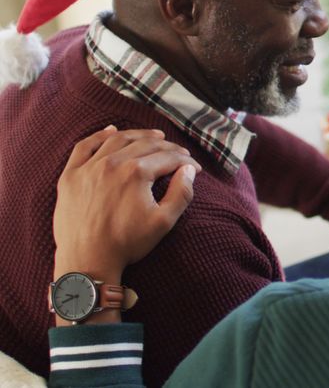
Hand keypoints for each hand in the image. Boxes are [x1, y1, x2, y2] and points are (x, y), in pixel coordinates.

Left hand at [54, 126, 201, 283]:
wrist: (87, 260)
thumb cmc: (127, 243)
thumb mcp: (164, 222)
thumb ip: (182, 193)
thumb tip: (189, 171)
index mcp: (136, 173)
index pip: (168, 158)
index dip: (186, 162)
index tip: (195, 168)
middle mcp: (112, 163)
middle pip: (146, 145)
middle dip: (168, 147)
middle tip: (179, 153)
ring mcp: (88, 168)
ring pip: (117, 140)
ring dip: (139, 135)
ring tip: (154, 136)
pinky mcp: (70, 176)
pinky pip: (84, 147)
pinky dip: (99, 135)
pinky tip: (111, 130)